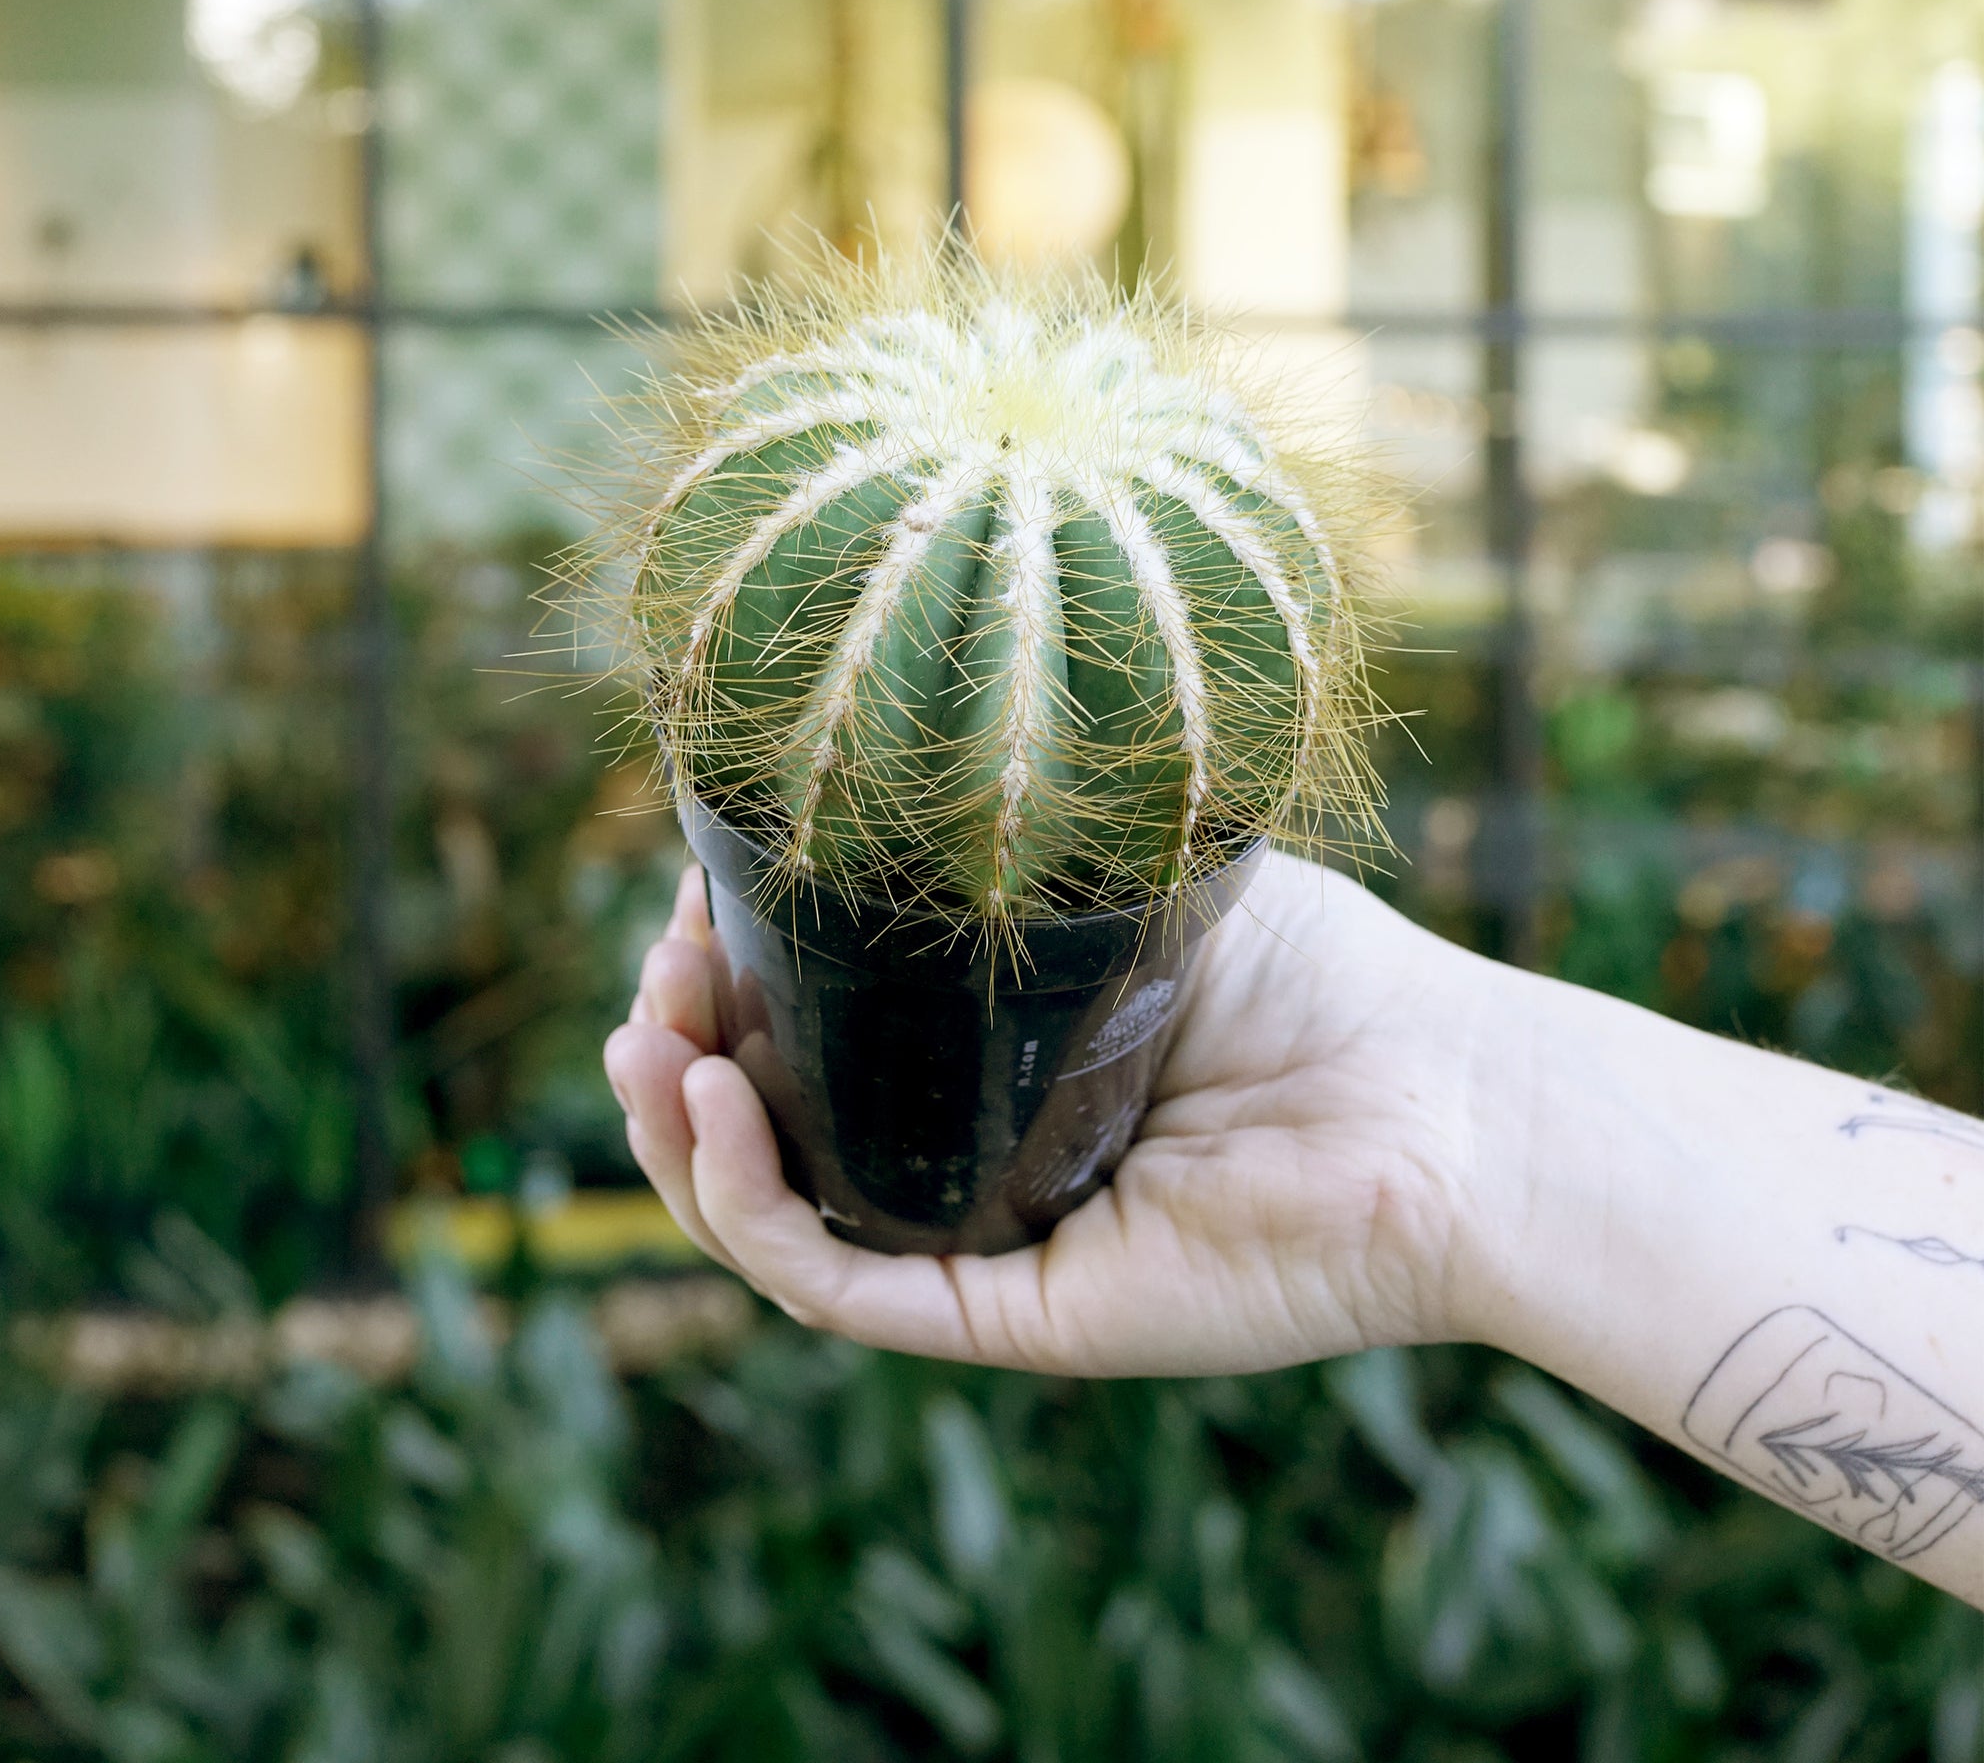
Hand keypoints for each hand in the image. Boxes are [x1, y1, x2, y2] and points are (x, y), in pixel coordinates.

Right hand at [604, 852, 1495, 1376]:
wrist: (1449, 1102)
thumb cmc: (1324, 980)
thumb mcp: (1135, 886)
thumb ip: (1009, 857)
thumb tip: (861, 781)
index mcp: (997, 1071)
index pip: (819, 1042)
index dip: (731, 980)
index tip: (691, 902)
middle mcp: (979, 1162)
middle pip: (775, 1133)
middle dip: (680, 1053)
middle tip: (655, 979)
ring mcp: (991, 1247)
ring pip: (781, 1221)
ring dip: (678, 1141)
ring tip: (650, 1043)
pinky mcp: (1016, 1317)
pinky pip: (842, 1287)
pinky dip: (751, 1210)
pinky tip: (712, 1105)